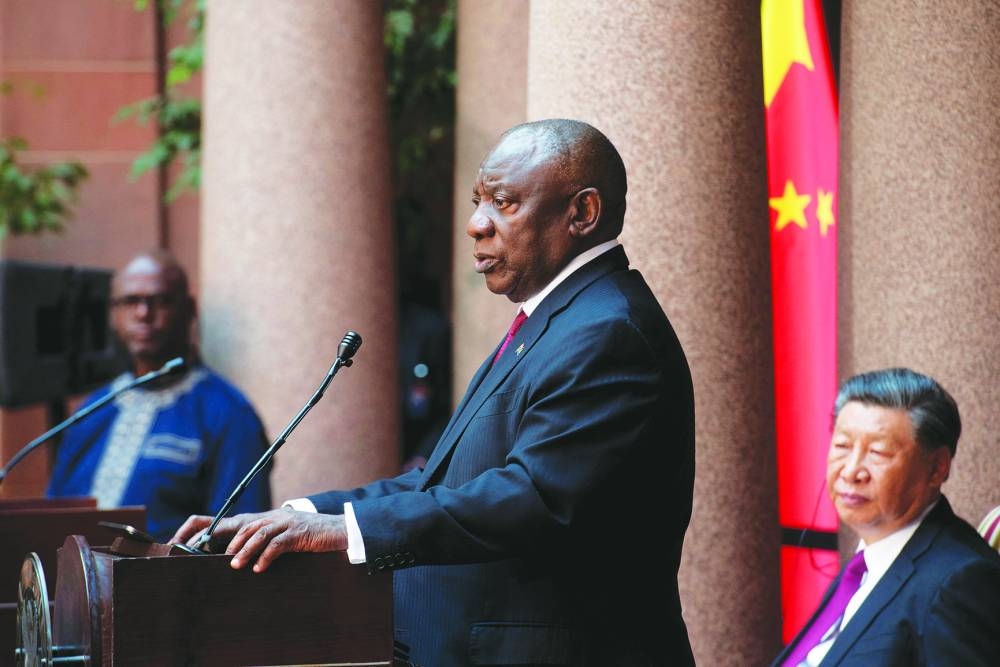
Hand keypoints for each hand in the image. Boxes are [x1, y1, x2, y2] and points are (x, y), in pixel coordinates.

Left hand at [175, 508, 349, 572]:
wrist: (340, 530)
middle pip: (245, 526)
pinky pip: (279, 543)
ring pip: (259, 533)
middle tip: (216, 559)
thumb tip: (241, 560)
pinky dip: (267, 556)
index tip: (191, 542)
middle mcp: (275, 517)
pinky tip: (261, 569)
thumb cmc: (310, 537)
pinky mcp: (300, 533)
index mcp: (268, 519)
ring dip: (245, 550)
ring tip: (236, 565)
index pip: (235, 521)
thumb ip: (266, 542)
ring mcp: (287, 523)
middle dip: (227, 542)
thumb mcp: (285, 537)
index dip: (213, 529)